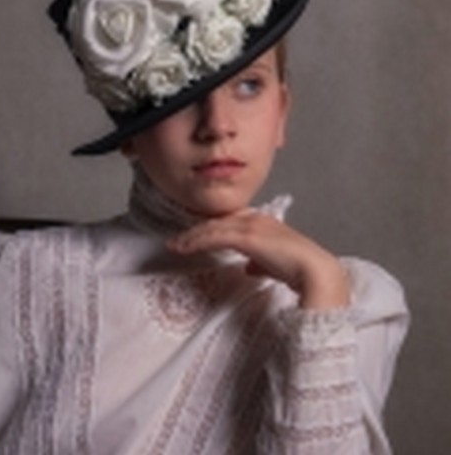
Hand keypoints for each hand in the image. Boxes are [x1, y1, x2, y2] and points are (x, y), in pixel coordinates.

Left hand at [167, 210, 349, 309]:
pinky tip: (184, 247)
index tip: (194, 236)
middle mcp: (255, 219)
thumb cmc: (299, 270)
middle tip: (177, 240)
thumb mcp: (275, 263)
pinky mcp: (247, 237)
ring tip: (175, 245)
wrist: (315, 272)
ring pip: (212, 227)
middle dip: (195, 231)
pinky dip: (197, 241)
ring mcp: (251, 226)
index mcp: (263, 222)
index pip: (229, 222)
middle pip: (217, 222)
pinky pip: (215, 236)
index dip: (210, 228)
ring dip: (191, 237)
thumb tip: (248, 267)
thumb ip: (261, 262)